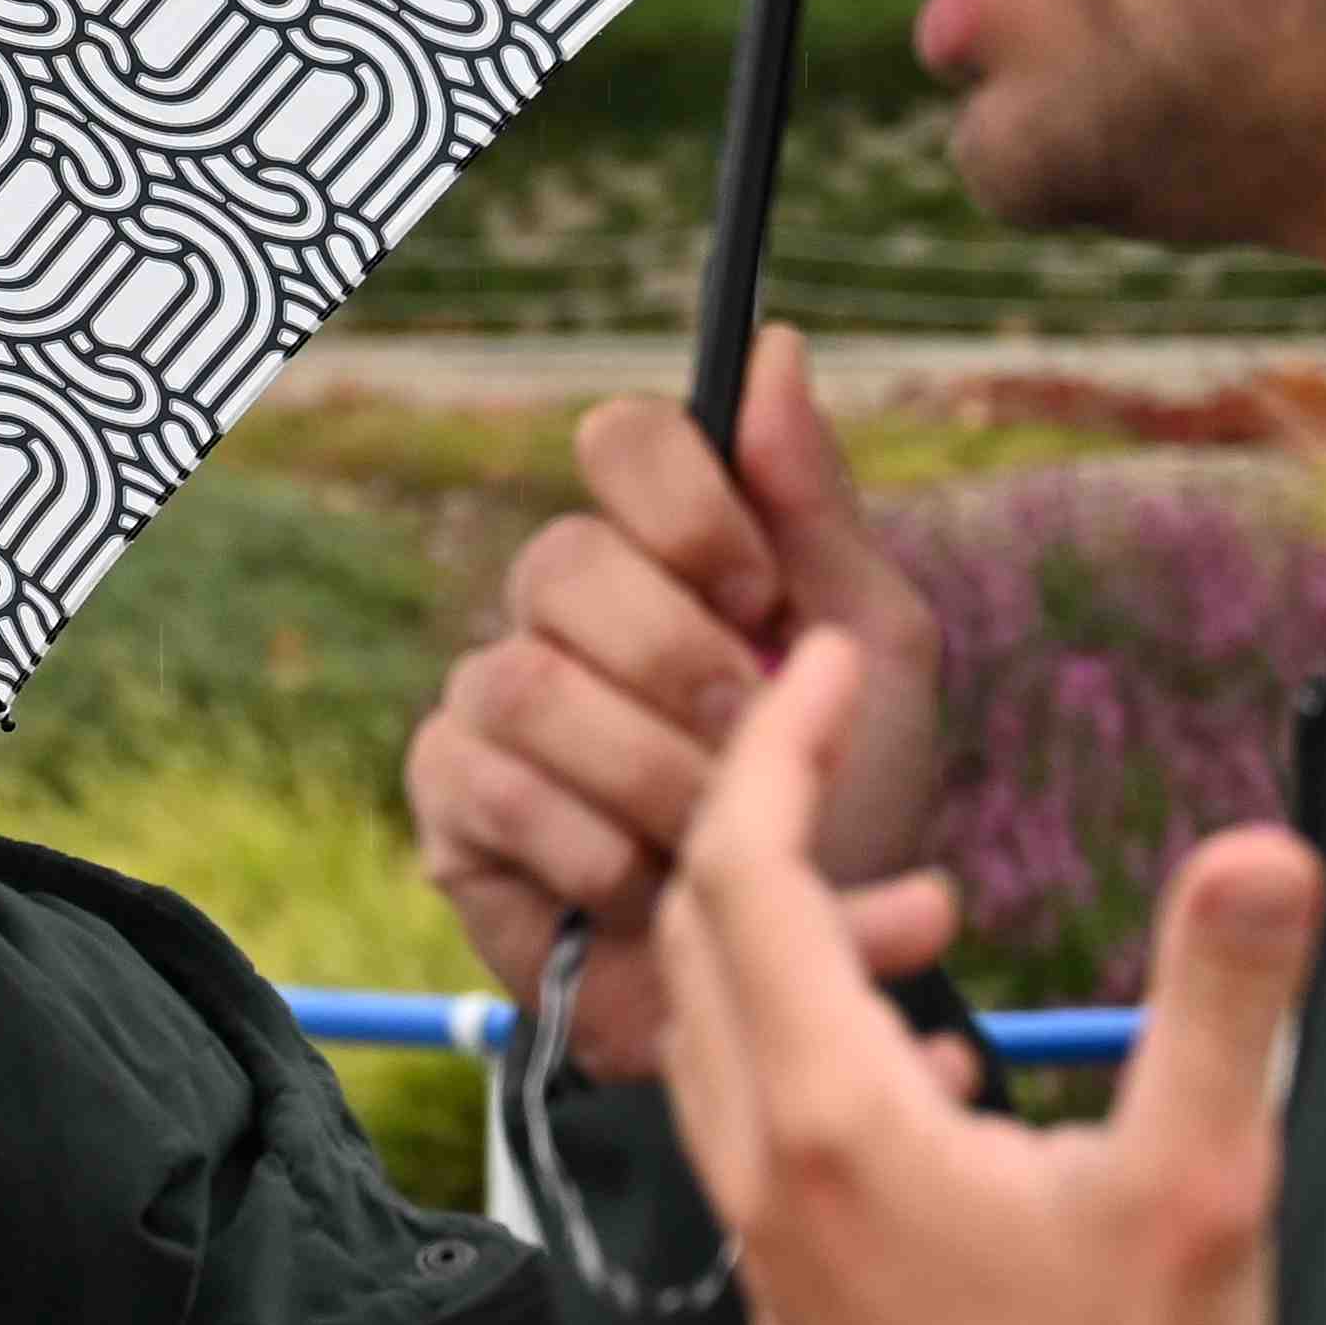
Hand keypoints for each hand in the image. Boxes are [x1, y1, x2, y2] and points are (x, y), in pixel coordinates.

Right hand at [406, 324, 949, 1083]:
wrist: (804, 981)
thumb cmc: (846, 808)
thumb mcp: (873, 654)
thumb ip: (818, 504)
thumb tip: (777, 343)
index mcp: (667, 550)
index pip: (623, 440)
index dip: (686, 507)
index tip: (762, 595)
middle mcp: (563, 610)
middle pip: (560, 560)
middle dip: (678, 661)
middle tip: (749, 736)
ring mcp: (494, 700)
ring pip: (519, 681)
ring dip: (641, 769)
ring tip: (707, 828)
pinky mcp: (452, 804)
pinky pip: (487, 787)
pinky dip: (587, 846)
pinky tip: (638, 887)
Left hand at [649, 632, 1308, 1324]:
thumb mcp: (1214, 1185)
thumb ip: (1231, 1001)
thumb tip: (1268, 843)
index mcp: (832, 1127)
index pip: (742, 875)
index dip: (777, 742)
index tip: (829, 658)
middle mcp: (766, 1191)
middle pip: (704, 951)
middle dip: (779, 832)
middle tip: (874, 768)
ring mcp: (773, 1273)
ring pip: (725, 1055)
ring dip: (804, 962)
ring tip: (938, 934)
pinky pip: (763, 1153)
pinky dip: (816, 1070)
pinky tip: (940, 1091)